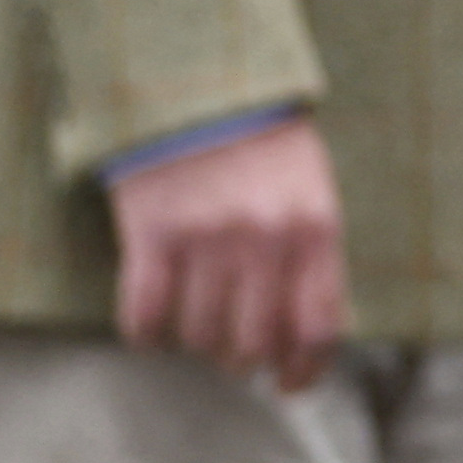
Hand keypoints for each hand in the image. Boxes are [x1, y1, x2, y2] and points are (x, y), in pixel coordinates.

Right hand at [106, 112, 349, 390]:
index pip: (317, 328)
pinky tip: (150, 324)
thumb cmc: (260, 140)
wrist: (195, 77)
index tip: (290, 385)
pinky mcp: (152, 234)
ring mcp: (207, 238)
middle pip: (254, 343)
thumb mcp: (310, 189)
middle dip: (243, 359)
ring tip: (194, 323)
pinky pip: (145, 317)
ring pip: (200, 336)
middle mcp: (265, 239)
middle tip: (231, 352)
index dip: (304, 370)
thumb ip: (311, 255)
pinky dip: (146, 334)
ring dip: (196, 343)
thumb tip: (301, 339)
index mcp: (315, 228)